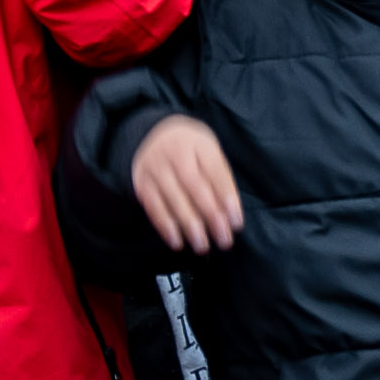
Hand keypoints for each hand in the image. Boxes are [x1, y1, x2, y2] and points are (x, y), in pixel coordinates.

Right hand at [126, 117, 242, 252]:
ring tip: (202, 245)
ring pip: (173, 198)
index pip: (215, 171)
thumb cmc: (191, 149)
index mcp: (199, 144)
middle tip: (223, 239)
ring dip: (189, 225)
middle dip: (210, 215)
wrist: (154, 134)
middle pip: (194, 186)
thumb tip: (229, 213)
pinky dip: (165, 226)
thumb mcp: (209, 151)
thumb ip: (220, 178)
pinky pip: (153, 207)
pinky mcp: (142, 183)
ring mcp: (156, 168)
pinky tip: (177, 241)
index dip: (227, 198)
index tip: (236, 223)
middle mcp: (175, 153)